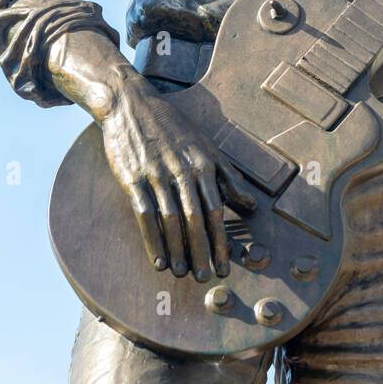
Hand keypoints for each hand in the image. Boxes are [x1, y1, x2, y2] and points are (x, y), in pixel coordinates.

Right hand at [98, 74, 255, 278]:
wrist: (131, 105)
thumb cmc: (172, 127)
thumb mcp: (206, 146)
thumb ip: (228, 175)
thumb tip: (251, 204)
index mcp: (203, 163)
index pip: (217, 209)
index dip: (221, 241)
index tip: (224, 266)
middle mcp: (182, 170)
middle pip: (196, 218)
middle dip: (202, 251)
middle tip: (204, 278)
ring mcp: (157, 174)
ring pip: (171, 219)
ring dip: (178, 250)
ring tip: (182, 273)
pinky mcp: (133, 178)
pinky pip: (144, 214)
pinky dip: (152, 240)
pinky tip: (158, 260)